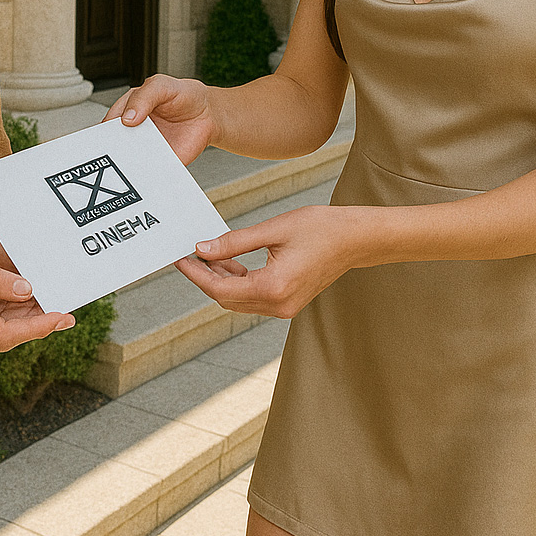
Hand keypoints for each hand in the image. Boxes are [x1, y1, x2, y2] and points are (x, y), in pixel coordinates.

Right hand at [106, 74, 218, 165]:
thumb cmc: (181, 96)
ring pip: (131, 162)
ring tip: (140, 155)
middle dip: (114, 149)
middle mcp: (133, 132)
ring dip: (131, 164)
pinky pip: (151, 172)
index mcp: (127, 112)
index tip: (109, 133)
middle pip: (115, 146)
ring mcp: (146, 148)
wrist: (207, 113)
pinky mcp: (161, 162)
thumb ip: (144, 97)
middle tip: (123, 145)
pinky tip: (153, 168)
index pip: (108, 124)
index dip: (104, 130)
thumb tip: (127, 117)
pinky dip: (149, 174)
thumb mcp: (161, 86)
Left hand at [175, 205, 363, 317]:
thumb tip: (203, 248)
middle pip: (227, 299)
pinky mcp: (288, 303)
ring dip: (221, 281)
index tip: (180, 259)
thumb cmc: (320, 228)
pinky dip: (239, 283)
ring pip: (239, 301)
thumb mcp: (273, 229)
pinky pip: (254, 298)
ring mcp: (284, 307)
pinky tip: (231, 263)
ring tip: (209, 255)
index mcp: (273, 287)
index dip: (197, 275)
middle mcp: (278, 305)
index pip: (220, 290)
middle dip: (205, 278)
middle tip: (189, 255)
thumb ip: (234, 242)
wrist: (355, 239)